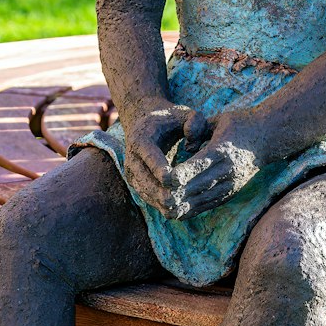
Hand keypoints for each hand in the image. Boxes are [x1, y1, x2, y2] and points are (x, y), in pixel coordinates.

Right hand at [123, 101, 210, 216]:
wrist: (147, 122)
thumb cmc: (171, 119)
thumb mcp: (185, 113)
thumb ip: (194, 123)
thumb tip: (192, 146)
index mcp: (141, 139)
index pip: (149, 156)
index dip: (160, 168)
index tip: (173, 179)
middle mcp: (131, 157)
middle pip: (145, 179)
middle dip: (161, 191)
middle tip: (178, 201)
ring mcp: (132, 172)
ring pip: (145, 192)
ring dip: (161, 202)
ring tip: (179, 210)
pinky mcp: (137, 183)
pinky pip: (148, 197)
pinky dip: (161, 206)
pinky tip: (178, 212)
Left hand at [168, 110, 268, 217]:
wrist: (270, 136)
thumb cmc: (239, 124)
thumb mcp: (219, 120)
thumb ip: (199, 131)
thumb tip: (186, 147)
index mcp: (223, 149)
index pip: (201, 164)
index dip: (184, 173)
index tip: (167, 178)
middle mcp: (229, 169)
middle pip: (201, 185)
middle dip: (179, 193)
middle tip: (158, 198)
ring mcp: (232, 182)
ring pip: (205, 198)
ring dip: (185, 206)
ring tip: (164, 210)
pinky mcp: (233, 191)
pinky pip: (211, 203)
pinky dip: (194, 209)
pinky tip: (179, 213)